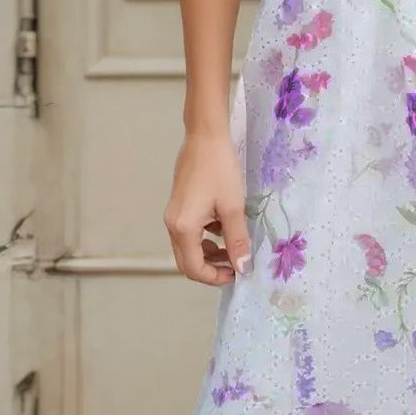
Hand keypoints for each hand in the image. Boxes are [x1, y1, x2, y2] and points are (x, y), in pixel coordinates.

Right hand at [164, 132, 251, 284]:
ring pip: (188, 247)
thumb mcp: (233, 208)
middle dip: (211, 268)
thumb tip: (242, 267)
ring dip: (209, 253)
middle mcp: (173, 224)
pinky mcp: (179, 206)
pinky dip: (206, 237)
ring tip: (233, 248)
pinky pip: (190, 232)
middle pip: (187, 261)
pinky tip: (224, 227)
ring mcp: (174, 215)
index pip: (193, 268)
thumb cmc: (220, 169)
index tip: (237, 274)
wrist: (205, 137)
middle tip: (236, 265)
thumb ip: (237, 240)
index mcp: (183, 228)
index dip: (215, 277)